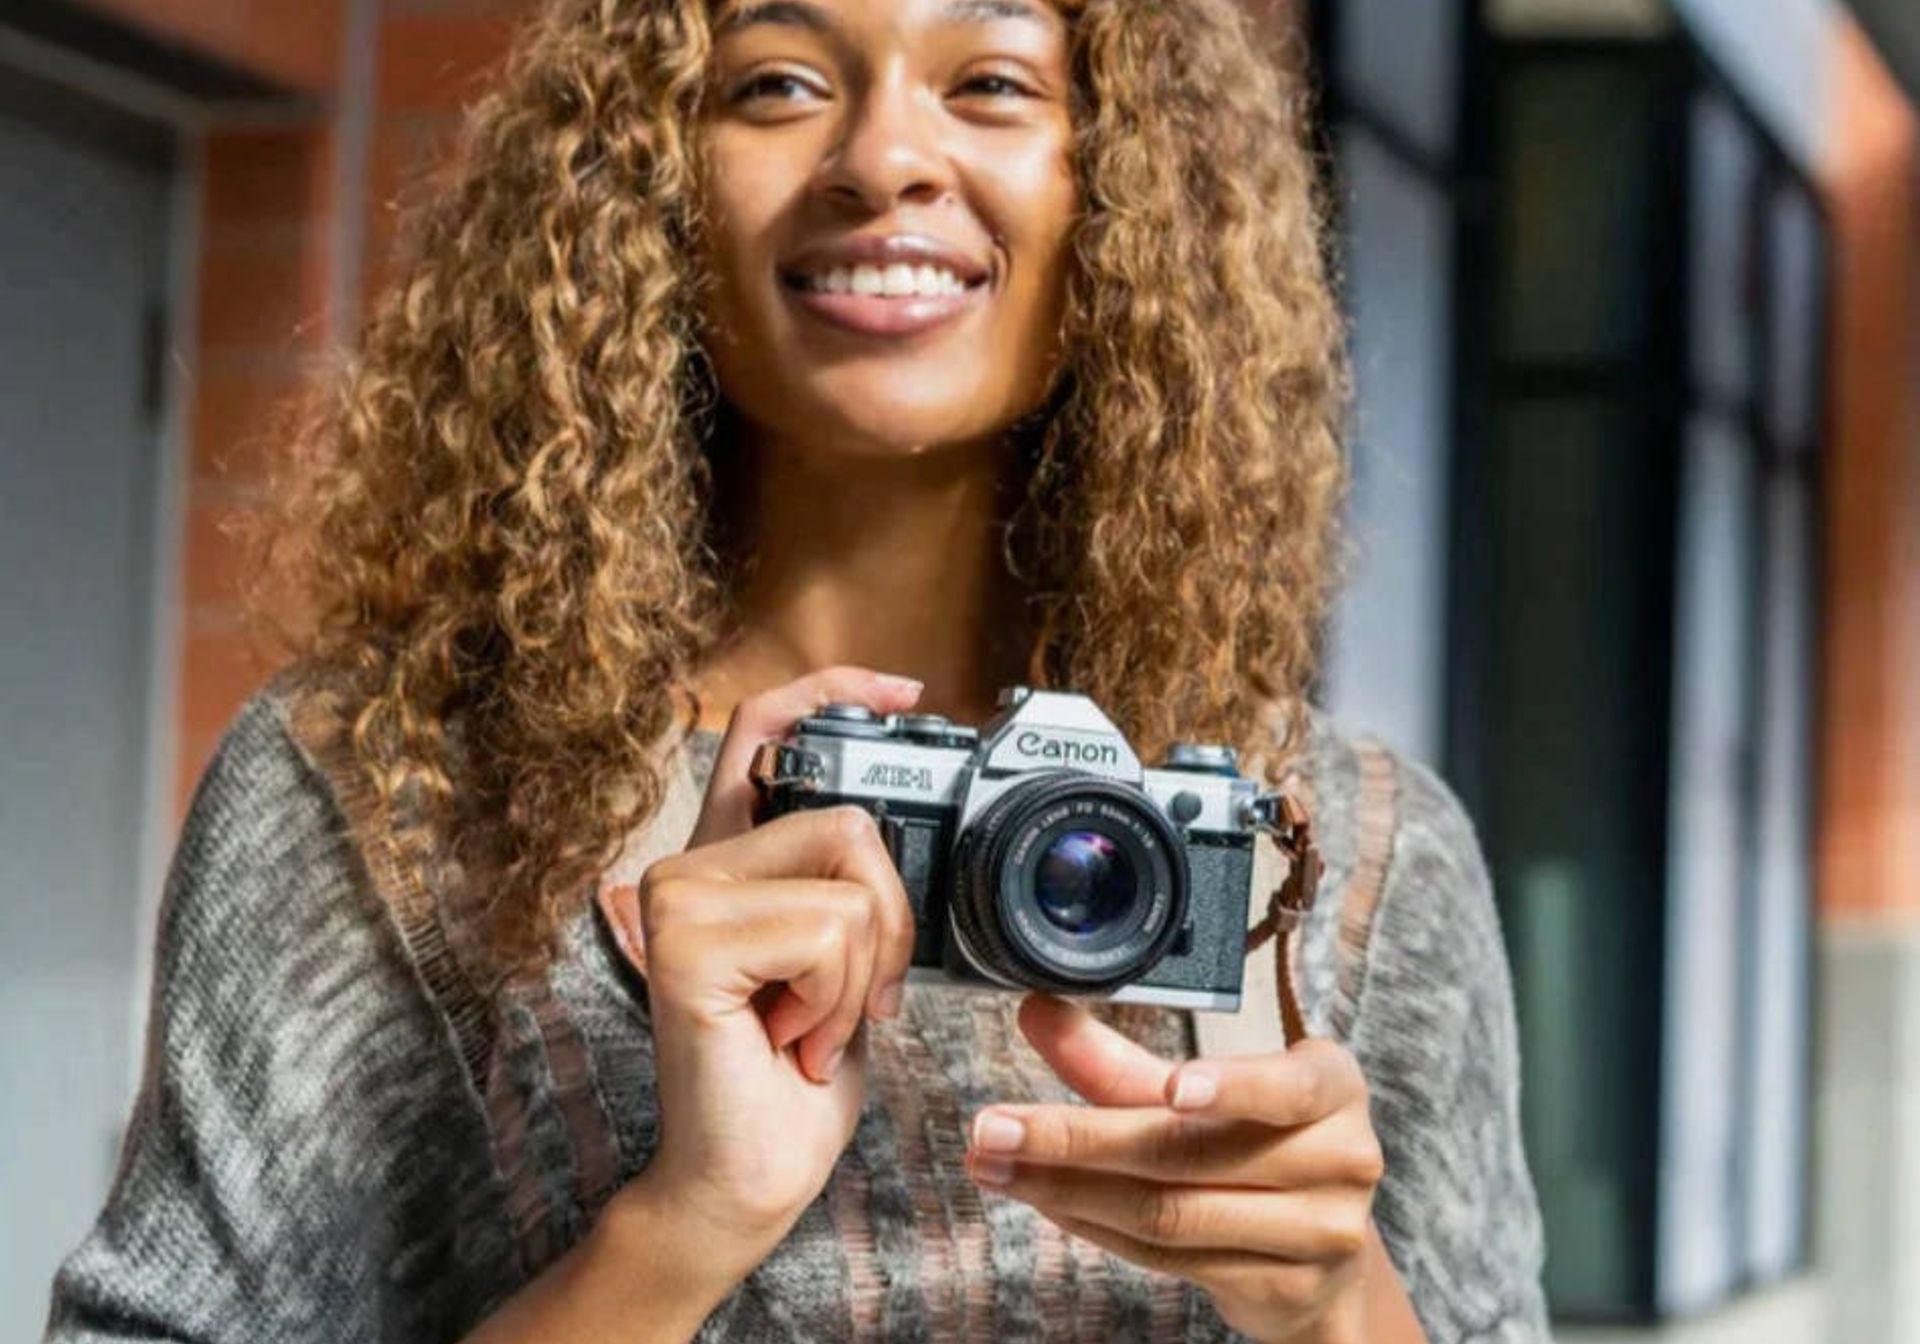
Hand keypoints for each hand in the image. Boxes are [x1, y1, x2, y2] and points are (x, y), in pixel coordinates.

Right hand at [594, 665, 924, 1288]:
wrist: (746, 1180)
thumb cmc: (796, 1081)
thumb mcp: (844, 965)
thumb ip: (850, 891)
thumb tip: (897, 835)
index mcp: (730, 860)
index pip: (765, 730)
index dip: (834, 691)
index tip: (907, 695)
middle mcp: (691, 864)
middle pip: (852, 821)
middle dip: (890, 922)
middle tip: (851, 999)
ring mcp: (678, 896)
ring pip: (849, 882)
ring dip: (862, 974)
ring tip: (810, 1026)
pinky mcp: (685, 940)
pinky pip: (827, 933)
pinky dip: (837, 1000)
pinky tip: (790, 1042)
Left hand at [963, 995, 1402, 1343]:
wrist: (1324, 1254)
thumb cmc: (1260, 1145)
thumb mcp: (1205, 1093)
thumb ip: (1121, 1062)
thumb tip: (1036, 1009)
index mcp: (1331, 1087)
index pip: (1284, 1087)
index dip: (1231, 1087)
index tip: (1176, 1088)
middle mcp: (1340, 1157)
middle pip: (1189, 1154)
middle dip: (1076, 1139)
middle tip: (993, 1127)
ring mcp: (1319, 1231)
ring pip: (1170, 1213)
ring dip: (1065, 1190)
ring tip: (995, 1166)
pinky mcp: (1282, 1288)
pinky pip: (1167, 1258)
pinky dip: (1094, 1225)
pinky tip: (1045, 1201)